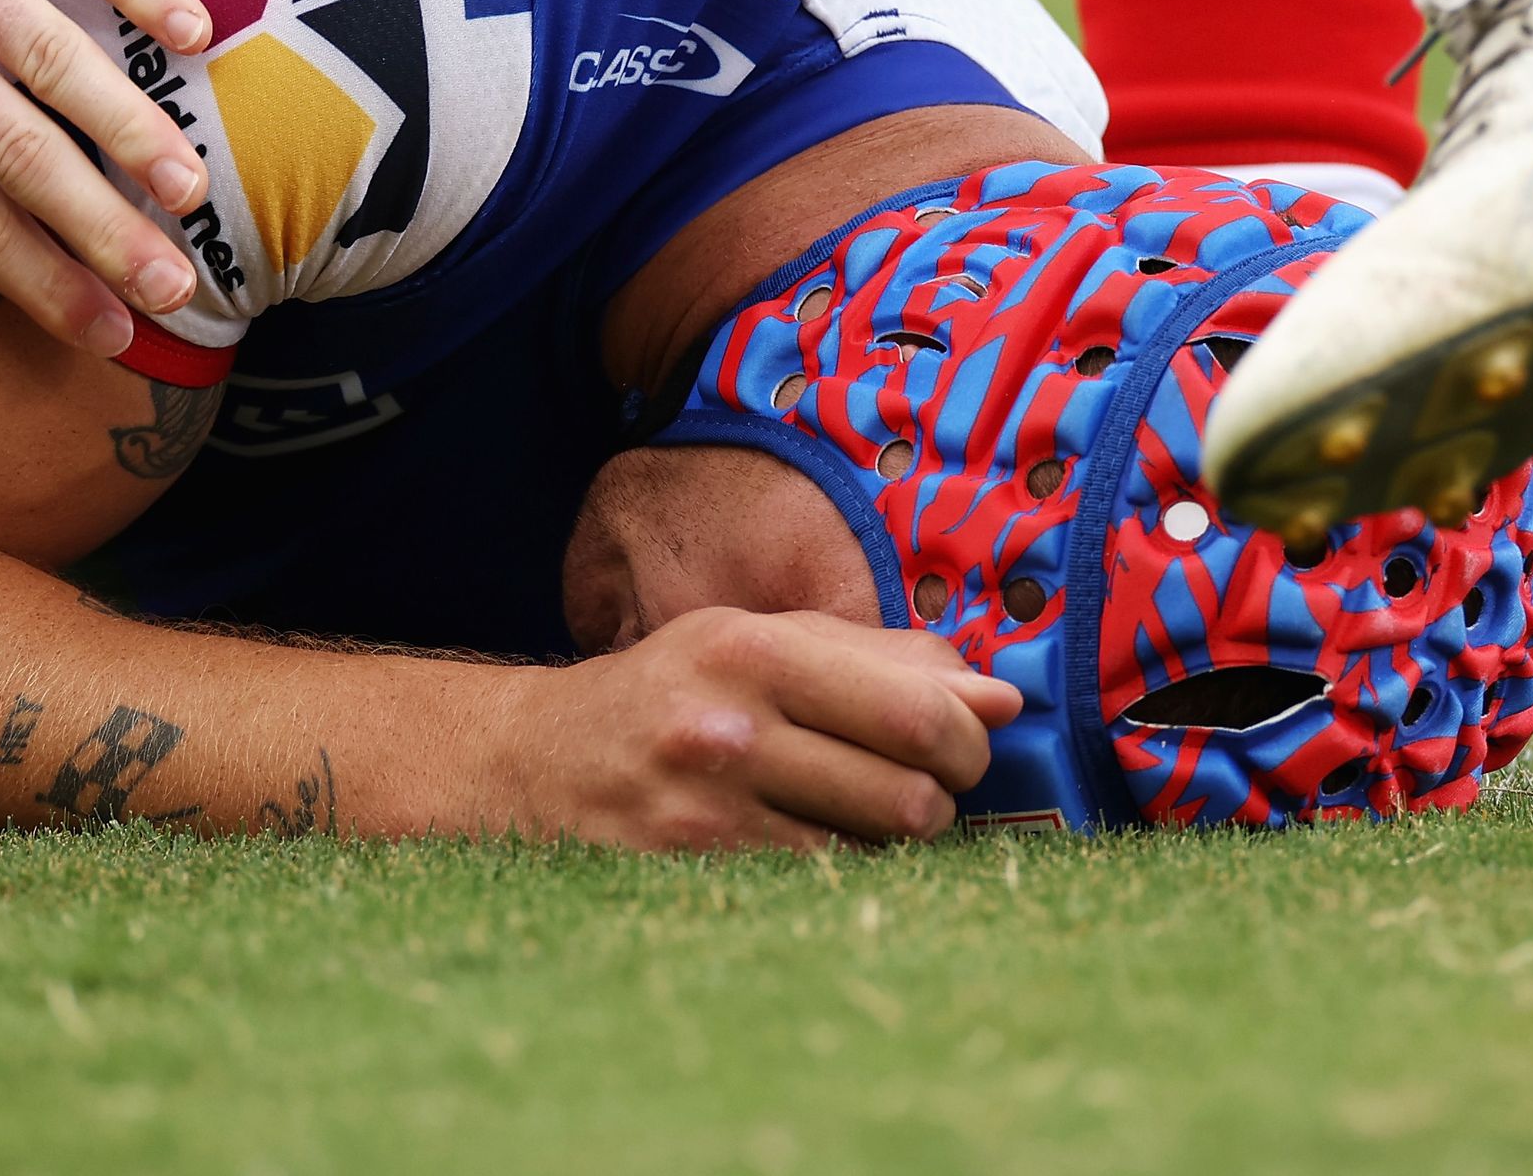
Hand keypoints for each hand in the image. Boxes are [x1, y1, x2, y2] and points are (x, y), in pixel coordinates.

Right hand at [502, 608, 1022, 849]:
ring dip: (890, 842)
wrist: (531, 762)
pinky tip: (811, 848)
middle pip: (910, 792)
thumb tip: (1001, 698)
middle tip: (922, 789)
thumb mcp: (759, 642)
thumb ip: (883, 659)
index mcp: (753, 651)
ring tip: (860, 816)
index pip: (917, 710)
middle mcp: (728, 727)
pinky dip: (838, 876)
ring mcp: (707, 813)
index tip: (965, 746)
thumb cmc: (670, 693)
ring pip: (871, 852)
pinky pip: (818, 891)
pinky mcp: (692, 877)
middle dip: (941, 797)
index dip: (968, 740)